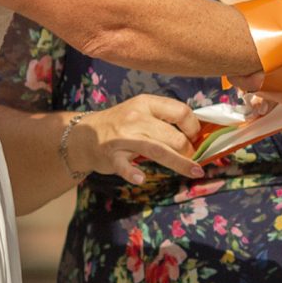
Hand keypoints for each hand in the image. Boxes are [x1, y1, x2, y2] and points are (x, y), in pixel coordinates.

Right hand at [65, 95, 204, 185]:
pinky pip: (124, 165)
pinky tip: (141, 178)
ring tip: (195, 171)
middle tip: (194, 159)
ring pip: (157, 150)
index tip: (196, 139)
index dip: (193, 127)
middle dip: (189, 150)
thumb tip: (197, 134)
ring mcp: (122, 136)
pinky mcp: (110, 154)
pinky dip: (132, 172)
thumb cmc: (119, 125)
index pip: (180, 111)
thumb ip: (163, 119)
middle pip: (172, 135)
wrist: (84, 135)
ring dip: (179, 162)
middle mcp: (136, 117)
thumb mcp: (140, 111)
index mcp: (146, 103)